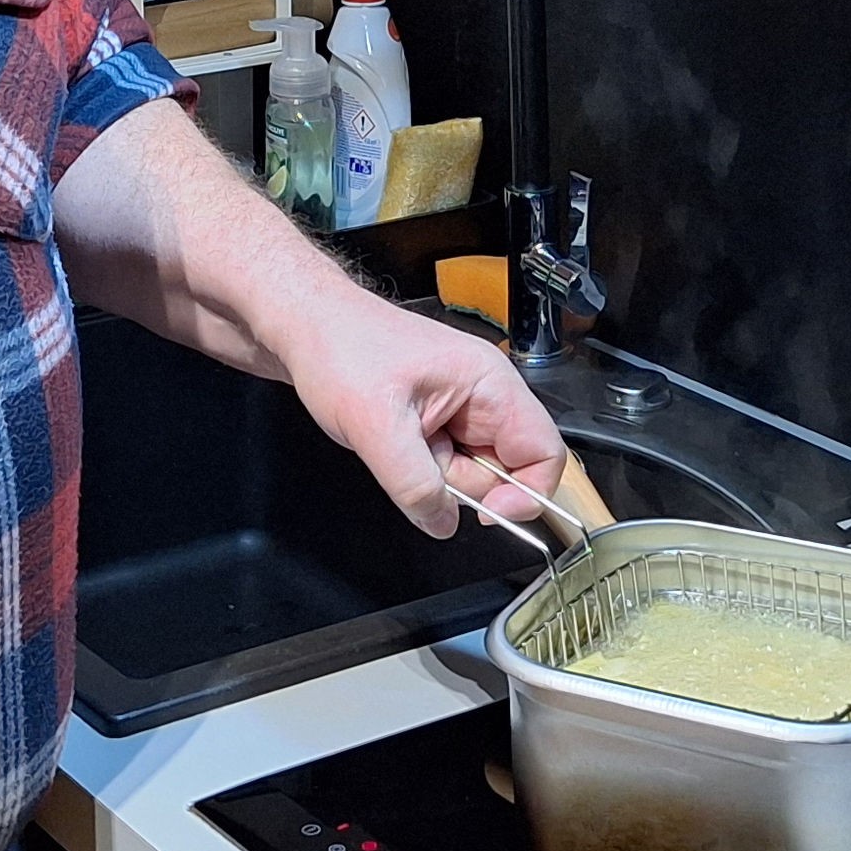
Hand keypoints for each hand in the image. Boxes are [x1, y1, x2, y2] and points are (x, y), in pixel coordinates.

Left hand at [277, 284, 568, 538]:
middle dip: (463, 483)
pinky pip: (443, 466)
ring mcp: (459, 410)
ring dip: (435, 476)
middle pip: (506, 470)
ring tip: (395, 443)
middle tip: (417, 460)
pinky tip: (391, 443)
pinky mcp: (435, 422)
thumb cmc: (340, 350)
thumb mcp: (376, 425)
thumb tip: (443, 523)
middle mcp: (483, 396)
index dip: (526, 493)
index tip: (486, 514)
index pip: (546, 452)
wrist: (303, 327)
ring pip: (471, 473)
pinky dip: (418, 470)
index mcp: (490, 384)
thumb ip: (415, 484)